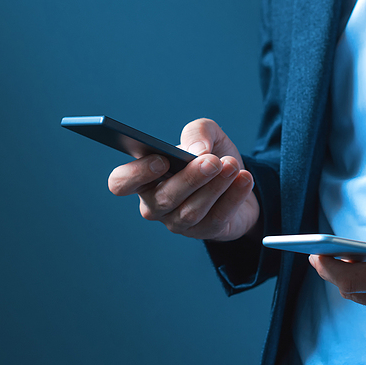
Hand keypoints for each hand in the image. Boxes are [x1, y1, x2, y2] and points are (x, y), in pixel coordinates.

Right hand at [107, 118, 258, 240]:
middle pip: (164, 198)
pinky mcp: (205, 232)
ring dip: (214, 186)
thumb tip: (198, 151)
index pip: (121, 183)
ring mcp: (178, 222)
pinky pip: (217, 218)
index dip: (136, 174)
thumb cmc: (211, 156)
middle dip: (190, 178)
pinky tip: (244, 179)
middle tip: (212, 161)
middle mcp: (156, 203)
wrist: (240, 179)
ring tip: (232, 166)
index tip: (162, 160)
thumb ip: (198, 132)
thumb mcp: (206, 135)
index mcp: (144, 177)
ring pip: (192, 210)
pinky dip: (233, 197)